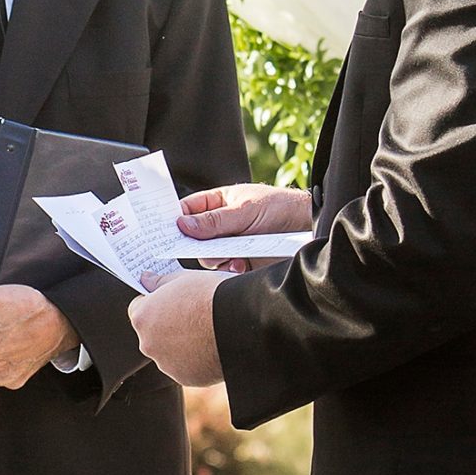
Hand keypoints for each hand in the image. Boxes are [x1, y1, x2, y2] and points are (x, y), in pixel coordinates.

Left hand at [128, 270, 224, 386]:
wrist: (241, 321)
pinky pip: (186, 367)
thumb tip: (147, 280)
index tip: (169, 301)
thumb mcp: (184, 278)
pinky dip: (195, 359)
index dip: (155, 303)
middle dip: (168, 325)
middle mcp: (149, 344)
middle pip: (153, 333)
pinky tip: (211, 345)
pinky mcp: (186, 378)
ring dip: (182, 344)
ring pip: (170, 352)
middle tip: (192, 315)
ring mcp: (167, 364)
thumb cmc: (213, 297)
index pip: (139, 309)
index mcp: (143, 317)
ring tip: (205, 330)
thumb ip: (160, 281)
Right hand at [177, 180, 308, 273]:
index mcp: (217, 203)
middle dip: (194, 244)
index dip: (175, 219)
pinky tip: (239, 266)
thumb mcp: (245, 210)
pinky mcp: (241, 262)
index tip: (166, 229)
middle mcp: (220, 226)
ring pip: (207, 257)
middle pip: (193, 239)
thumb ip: (215, 220)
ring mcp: (230, 244)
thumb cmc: (280, 208)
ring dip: (215, 258)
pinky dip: (228, 270)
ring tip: (230, 255)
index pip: (188, 210)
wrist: (309, 228)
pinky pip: (223, 270)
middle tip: (196, 247)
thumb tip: (183, 225)